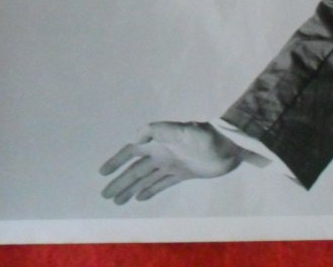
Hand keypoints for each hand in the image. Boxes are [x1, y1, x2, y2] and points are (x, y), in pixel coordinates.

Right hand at [99, 121, 242, 203]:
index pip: (133, 151)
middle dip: (120, 181)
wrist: (229, 146)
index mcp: (159, 141)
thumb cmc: (207, 137)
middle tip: (105, 195)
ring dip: (131, 188)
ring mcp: (172, 164)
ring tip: (117, 201)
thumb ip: (159, 130)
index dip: (117, 161)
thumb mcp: (184, 130)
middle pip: (136, 169)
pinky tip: (139, 198)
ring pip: (146, 178)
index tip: (103, 172)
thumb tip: (135, 137)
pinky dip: (150, 190)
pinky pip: (162, 183)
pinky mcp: (183, 173)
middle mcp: (162, 153)